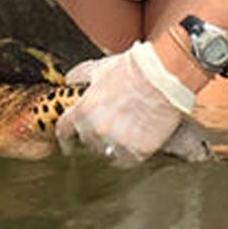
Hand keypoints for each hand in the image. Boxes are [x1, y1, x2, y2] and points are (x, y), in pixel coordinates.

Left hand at [56, 41, 196, 163]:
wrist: (162, 76)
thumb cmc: (132, 70)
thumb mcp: (99, 68)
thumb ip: (80, 75)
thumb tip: (69, 79)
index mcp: (83, 111)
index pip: (64, 131)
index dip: (65, 138)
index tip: (67, 144)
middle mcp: (96, 130)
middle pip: (88, 142)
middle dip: (95, 134)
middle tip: (110, 125)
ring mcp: (117, 142)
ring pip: (107, 152)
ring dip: (111, 145)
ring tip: (125, 133)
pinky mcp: (138, 151)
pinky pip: (127, 160)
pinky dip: (129, 153)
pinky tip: (135, 143)